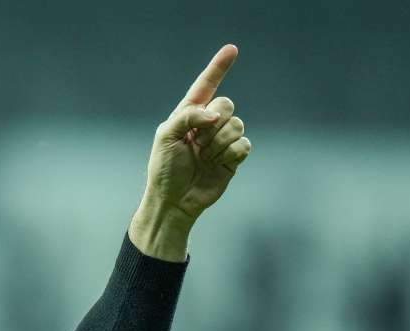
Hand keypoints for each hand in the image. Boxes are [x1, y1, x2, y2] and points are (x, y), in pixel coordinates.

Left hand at [143, 44, 249, 223]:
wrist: (174, 201)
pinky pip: (245, 144)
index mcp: (188, 114)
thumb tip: (215, 114)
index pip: (205, 86)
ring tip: (205, 157)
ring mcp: (221, 140)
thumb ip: (187, 116)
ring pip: (237, 124)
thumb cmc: (164, 169)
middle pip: (226, 104)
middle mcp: (207, 124)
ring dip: (219, 142)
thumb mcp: (166, 137)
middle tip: (198, 142)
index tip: (232, 49)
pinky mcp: (233, 156)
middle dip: (214, 122)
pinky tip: (219, 163)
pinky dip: (231, 153)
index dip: (218, 67)